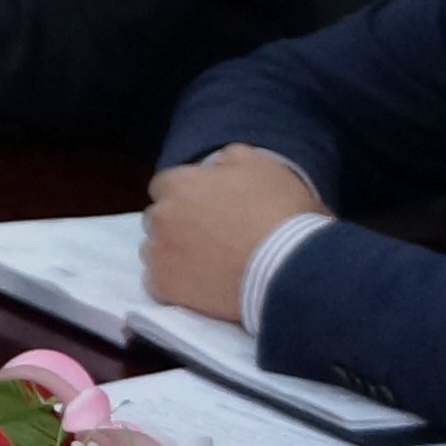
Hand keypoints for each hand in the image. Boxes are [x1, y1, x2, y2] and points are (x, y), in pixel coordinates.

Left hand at [143, 148, 325, 325]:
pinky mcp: (162, 286)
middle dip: (178, 223)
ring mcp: (158, 253)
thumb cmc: (279, 212)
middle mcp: (160, 215)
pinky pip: (160, 282)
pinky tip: (203, 285)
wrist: (288, 269)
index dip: (188, 195)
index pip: (166, 184)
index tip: (209, 208)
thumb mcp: (263, 166)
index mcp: (179, 184)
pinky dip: (177, 284)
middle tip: (212, 236)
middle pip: (160, 217)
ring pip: (156, 250)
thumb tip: (216, 166)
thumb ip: (229, 159)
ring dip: (175, 253)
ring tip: (210, 264)